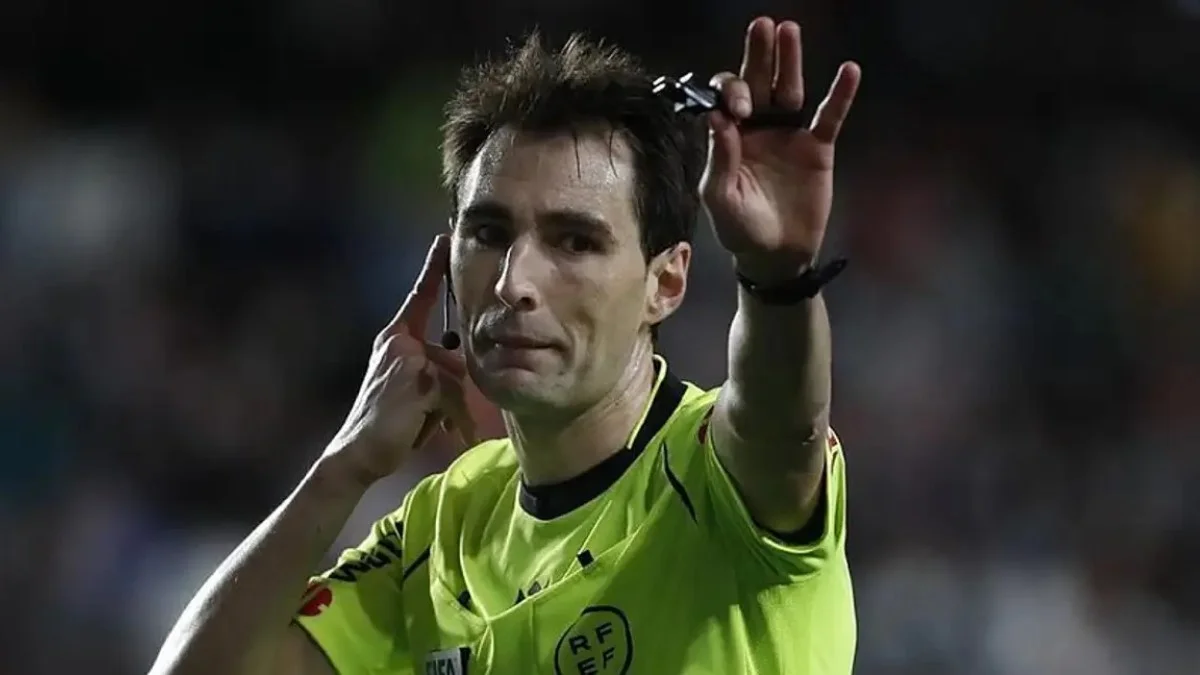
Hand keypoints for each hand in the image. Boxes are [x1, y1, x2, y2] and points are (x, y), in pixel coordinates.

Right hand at [322, 235, 479, 486]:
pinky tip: (442, 434)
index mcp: (395, 338)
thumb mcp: (413, 386)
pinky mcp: (420, 380)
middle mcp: (399, 342)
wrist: (358, 451)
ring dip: (451, 411)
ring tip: (430, 429)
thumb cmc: (389, 422)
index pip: (418, 297)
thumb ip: (433, 367)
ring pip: (455, 378)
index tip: (443, 240)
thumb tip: (460, 362)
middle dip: (450, 393)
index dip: (432, 269)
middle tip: (425, 416)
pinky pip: (453, 397)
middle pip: (452, 355)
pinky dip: (453, 420)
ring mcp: (408, 359)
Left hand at [701, 17, 860, 282]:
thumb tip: (715, 118)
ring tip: (790, 30)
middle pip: (757, 82)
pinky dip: (839, 95)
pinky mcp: (817, 148)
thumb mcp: (721, 199)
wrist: (777, 254)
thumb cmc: (741, 228)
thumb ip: (720, 159)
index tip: (740, 111)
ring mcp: (788, 135)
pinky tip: (849, 71)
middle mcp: (757, 128)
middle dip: (759, 55)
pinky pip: (829, 116)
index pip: (727, 100)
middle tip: (762, 25)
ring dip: (789, 62)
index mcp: (729, 137)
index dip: (733, 95)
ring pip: (789, 90)